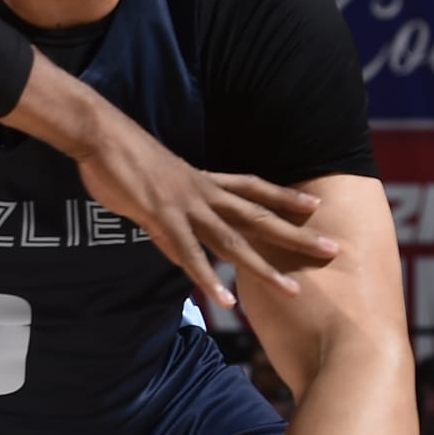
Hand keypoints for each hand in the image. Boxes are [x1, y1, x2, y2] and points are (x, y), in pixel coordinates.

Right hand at [75, 102, 337, 309]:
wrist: (101, 135)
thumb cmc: (124, 157)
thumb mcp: (158, 183)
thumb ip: (173, 209)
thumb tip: (177, 230)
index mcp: (203, 181)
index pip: (253, 188)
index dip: (284, 197)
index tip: (315, 206)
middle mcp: (204, 193)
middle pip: (258, 218)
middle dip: (296, 235)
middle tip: (332, 249)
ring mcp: (186, 206)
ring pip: (233, 241)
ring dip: (263, 268)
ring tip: (291, 289)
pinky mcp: (163, 218)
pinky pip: (190, 255)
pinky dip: (208, 278)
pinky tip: (225, 299)